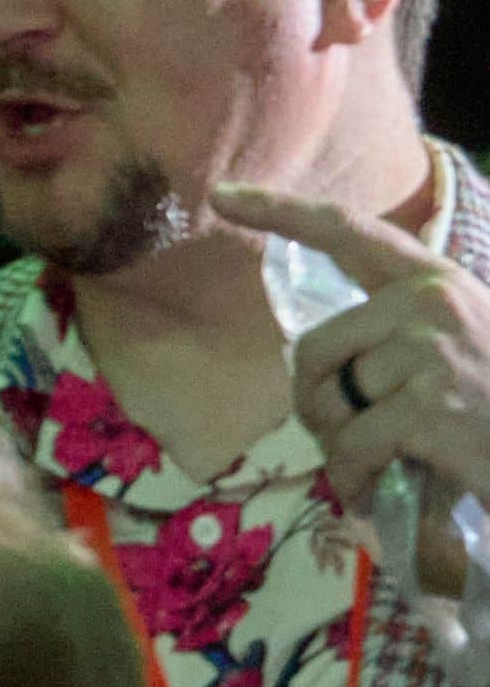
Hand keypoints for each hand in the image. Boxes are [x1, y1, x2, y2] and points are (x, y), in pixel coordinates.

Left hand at [224, 179, 489, 509]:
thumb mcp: (465, 345)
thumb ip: (401, 333)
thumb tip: (319, 363)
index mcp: (436, 282)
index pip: (348, 231)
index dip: (280, 211)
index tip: (222, 197)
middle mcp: (430, 305)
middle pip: (316, 348)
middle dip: (316, 400)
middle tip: (341, 432)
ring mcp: (430, 355)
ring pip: (330, 399)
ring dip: (337, 442)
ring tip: (369, 459)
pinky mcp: (430, 410)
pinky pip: (353, 444)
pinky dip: (350, 477)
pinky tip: (366, 489)